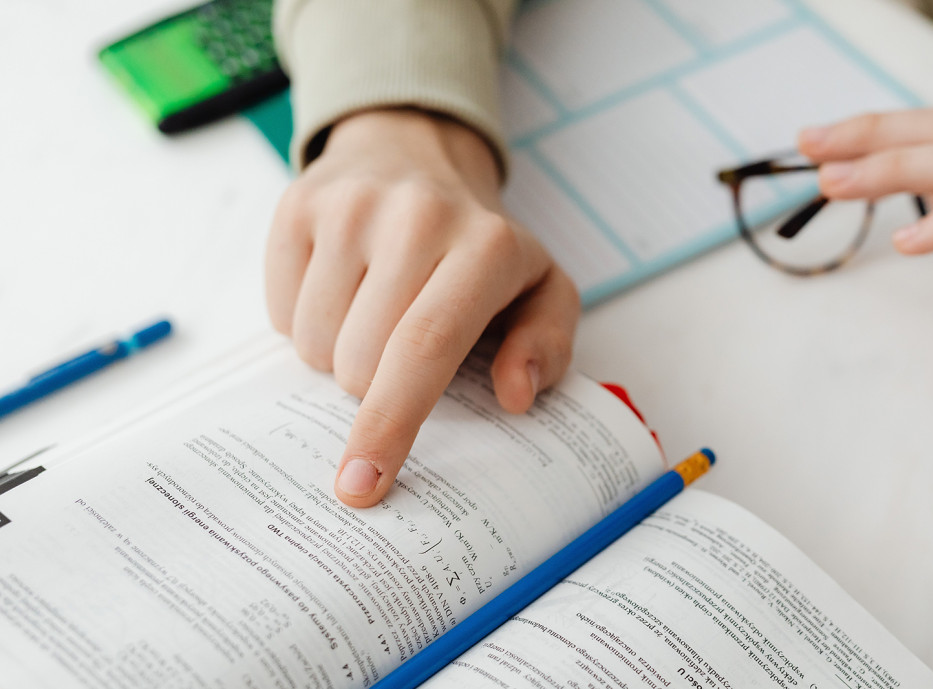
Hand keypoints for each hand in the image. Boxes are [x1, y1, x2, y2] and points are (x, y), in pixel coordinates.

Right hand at [266, 109, 578, 506]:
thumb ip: (546, 346)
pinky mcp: (297, 203)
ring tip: (375, 309)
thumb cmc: (482, 247)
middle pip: (360, 361)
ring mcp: (350, 205)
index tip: (363, 485)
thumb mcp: (542, 290)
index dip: (391, 424)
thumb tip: (515, 394)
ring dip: (338, 352)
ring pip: (314, 343)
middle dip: (374, 387)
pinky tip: (343, 284)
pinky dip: (306, 319)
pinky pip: (280, 312)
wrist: (417, 152)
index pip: (425, 348)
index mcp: (487, 247)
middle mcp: (417, 217)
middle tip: (403, 349)